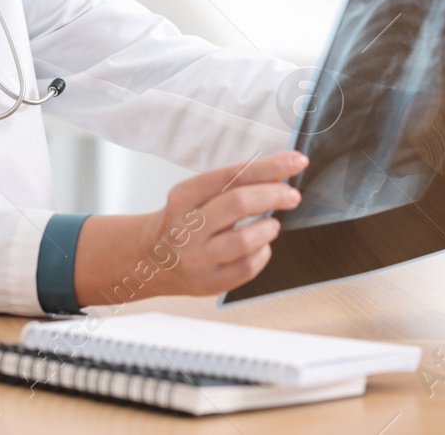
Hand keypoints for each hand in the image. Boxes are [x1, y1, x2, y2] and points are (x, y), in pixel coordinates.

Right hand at [72, 149, 306, 305]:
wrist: (149, 259)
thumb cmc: (180, 222)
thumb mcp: (194, 195)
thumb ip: (231, 185)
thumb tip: (278, 175)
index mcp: (183, 196)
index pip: (233, 175)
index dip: (269, 167)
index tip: (295, 162)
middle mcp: (187, 226)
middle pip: (239, 203)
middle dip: (274, 195)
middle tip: (292, 195)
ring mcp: (196, 257)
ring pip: (245, 239)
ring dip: (268, 228)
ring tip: (272, 225)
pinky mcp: (208, 282)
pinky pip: (247, 267)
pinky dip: (262, 253)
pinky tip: (260, 246)